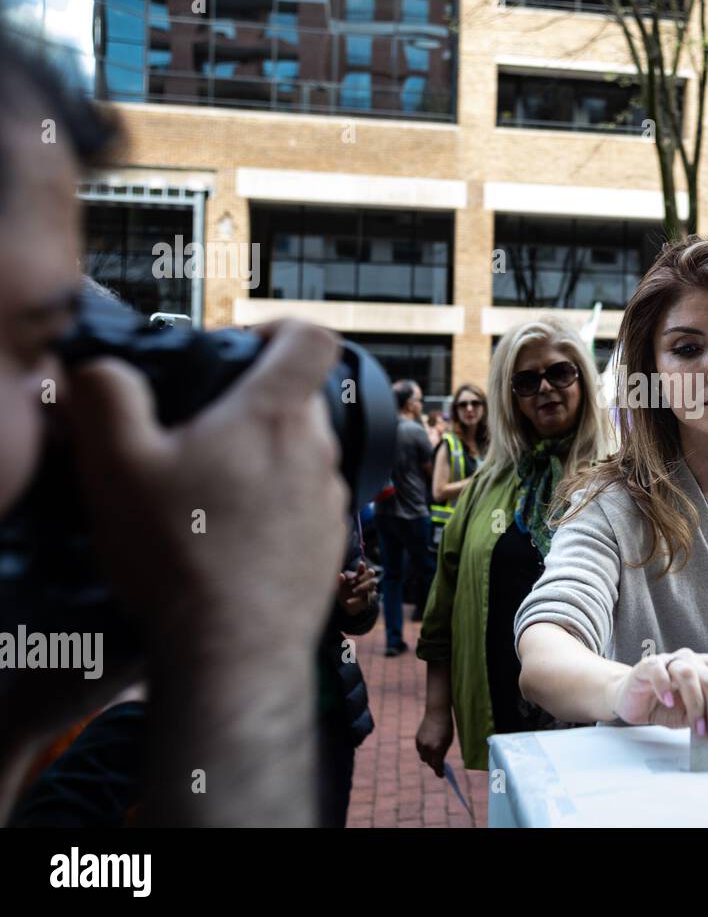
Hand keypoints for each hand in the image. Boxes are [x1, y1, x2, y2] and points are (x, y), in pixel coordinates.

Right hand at [64, 320, 348, 656]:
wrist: (234, 653)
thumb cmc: (178, 558)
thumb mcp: (116, 468)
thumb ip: (105, 398)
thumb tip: (102, 366)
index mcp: (275, 417)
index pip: (313, 337)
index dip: (278, 328)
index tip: (235, 349)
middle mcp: (317, 451)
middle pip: (300, 396)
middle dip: (252, 399)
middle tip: (196, 428)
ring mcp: (331, 500)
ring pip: (301, 451)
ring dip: (261, 455)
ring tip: (204, 491)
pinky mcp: (331, 543)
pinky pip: (304, 501)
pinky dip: (272, 502)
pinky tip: (227, 535)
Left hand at [337, 560, 377, 615]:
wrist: (346, 607)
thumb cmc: (343, 593)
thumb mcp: (339, 587)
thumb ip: (340, 581)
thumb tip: (340, 575)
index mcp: (358, 576)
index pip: (362, 569)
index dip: (362, 566)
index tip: (361, 563)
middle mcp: (365, 581)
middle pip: (371, 573)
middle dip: (366, 575)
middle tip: (358, 579)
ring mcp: (369, 589)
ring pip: (372, 585)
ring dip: (363, 587)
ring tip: (353, 591)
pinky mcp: (369, 598)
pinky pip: (367, 597)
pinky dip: (357, 599)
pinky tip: (349, 601)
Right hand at [415, 708, 454, 776]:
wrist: (436, 713)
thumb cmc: (446, 727)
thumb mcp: (448, 741)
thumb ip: (442, 753)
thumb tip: (439, 763)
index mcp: (437, 748)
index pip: (437, 765)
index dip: (439, 772)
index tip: (442, 775)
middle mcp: (427, 747)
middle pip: (430, 763)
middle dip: (435, 764)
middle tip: (440, 765)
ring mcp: (421, 744)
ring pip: (423, 757)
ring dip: (429, 758)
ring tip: (435, 753)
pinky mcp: (416, 740)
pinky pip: (420, 750)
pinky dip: (425, 750)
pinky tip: (430, 744)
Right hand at [608, 648, 707, 748]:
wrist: (632, 700)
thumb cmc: (665, 706)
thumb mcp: (692, 717)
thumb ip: (707, 720)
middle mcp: (694, 661)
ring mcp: (671, 660)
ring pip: (689, 675)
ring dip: (696, 705)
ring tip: (697, 728)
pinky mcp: (649, 665)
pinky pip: (659, 670)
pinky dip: (665, 686)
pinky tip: (668, 702)